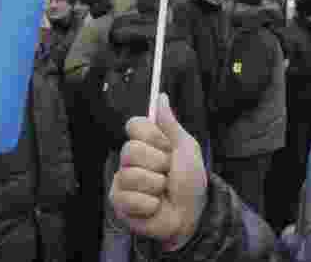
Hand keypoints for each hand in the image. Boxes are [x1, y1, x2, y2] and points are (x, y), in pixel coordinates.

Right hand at [110, 94, 207, 249]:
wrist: (192, 213)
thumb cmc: (190, 180)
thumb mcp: (186, 148)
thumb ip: (170, 123)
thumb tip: (161, 96)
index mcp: (147, 143)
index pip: (134, 124)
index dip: (152, 136)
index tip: (167, 147)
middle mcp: (131, 159)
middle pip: (130, 149)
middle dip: (157, 163)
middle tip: (167, 172)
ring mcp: (123, 180)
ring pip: (130, 174)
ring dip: (156, 185)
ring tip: (162, 191)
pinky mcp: (119, 202)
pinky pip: (128, 197)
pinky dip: (149, 203)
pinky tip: (154, 205)